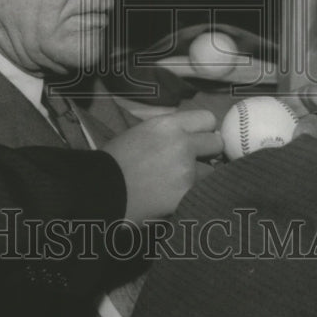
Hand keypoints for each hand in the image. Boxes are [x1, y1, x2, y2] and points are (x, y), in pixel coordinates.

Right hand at [102, 110, 222, 223]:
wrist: (100, 190)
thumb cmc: (116, 160)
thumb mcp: (141, 133)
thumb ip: (169, 131)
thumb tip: (193, 136)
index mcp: (168, 124)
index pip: (208, 119)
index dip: (203, 130)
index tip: (197, 140)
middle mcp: (182, 144)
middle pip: (216, 144)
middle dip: (207, 153)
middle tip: (194, 162)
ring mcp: (187, 172)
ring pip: (212, 172)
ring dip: (201, 177)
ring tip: (180, 183)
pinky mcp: (186, 196)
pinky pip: (201, 192)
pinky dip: (192, 195)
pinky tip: (177, 197)